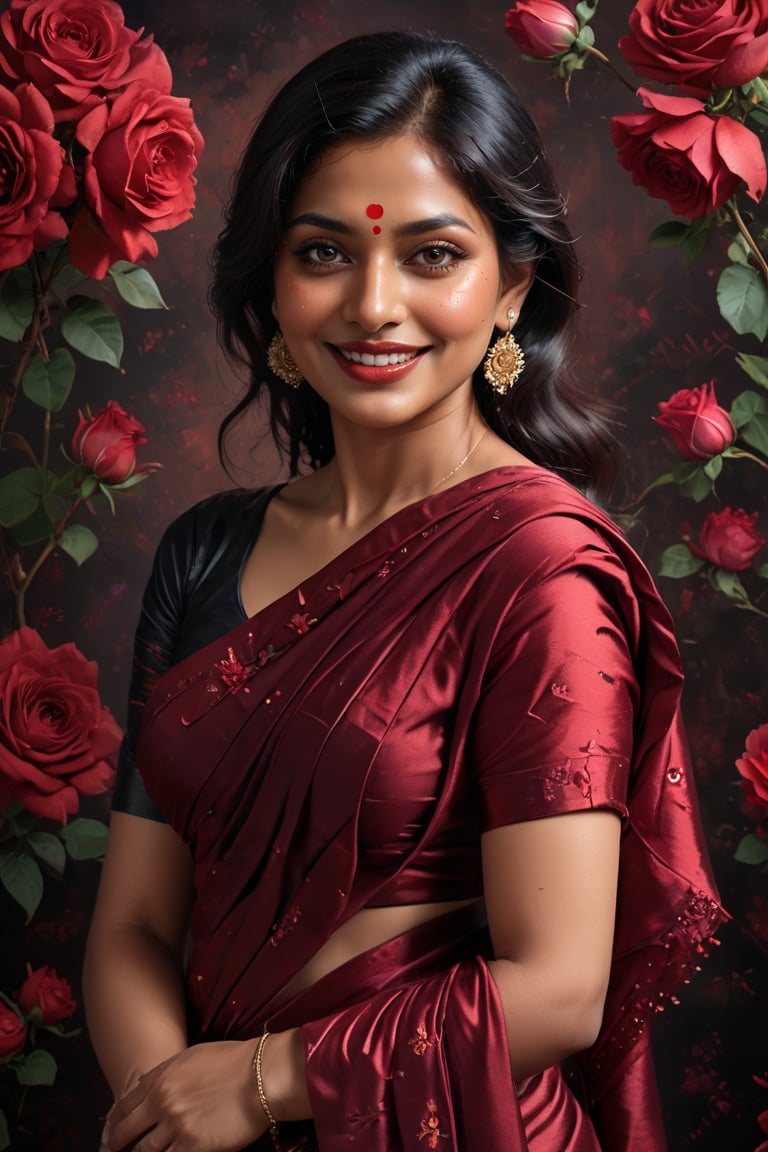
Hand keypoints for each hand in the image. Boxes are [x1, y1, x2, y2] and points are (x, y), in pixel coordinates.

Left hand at [103, 1041, 265, 1151]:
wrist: (261, 1075)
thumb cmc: (235, 1061)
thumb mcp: (194, 1057)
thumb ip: (168, 1074)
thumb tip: (151, 1087)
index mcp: (161, 1078)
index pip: (124, 1103)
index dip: (114, 1121)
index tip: (112, 1130)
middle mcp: (162, 1102)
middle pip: (126, 1132)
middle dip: (118, 1145)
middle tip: (117, 1151)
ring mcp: (176, 1126)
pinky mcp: (193, 1146)